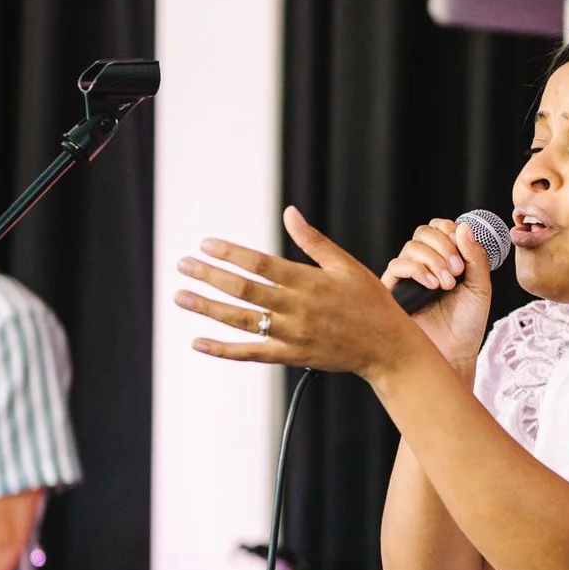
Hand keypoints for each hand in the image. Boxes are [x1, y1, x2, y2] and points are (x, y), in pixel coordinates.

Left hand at [174, 207, 426, 379]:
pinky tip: (199, 342)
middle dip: (210, 277)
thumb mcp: (347, 265)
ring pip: (241, 321)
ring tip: (181, 297)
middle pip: (244, 290)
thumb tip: (289, 213)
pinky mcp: (290, 356)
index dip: (231, 254)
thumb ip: (313, 241)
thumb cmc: (370, 302)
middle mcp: (296, 309)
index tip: (205, 244)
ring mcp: (291, 335)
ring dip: (208, 309)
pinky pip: (251, 354)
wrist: (387, 348)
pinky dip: (223, 350)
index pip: (261, 264)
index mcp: (309, 282)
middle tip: (183, 265)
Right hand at [377, 216, 494, 371]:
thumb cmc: (467, 325)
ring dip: (434, 260)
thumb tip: (464, 226)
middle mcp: (424, 264)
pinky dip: (417, 269)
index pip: (440, 228)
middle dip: (443, 246)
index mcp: (445, 259)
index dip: (451, 232)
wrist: (455, 353)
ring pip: (411, 247)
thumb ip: (476, 257)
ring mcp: (408, 277)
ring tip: (447, 284)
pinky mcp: (393, 291)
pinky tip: (432, 285)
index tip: (463, 254)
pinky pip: (397, 265)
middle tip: (457, 271)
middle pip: (423, 232)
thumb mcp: (480, 287)